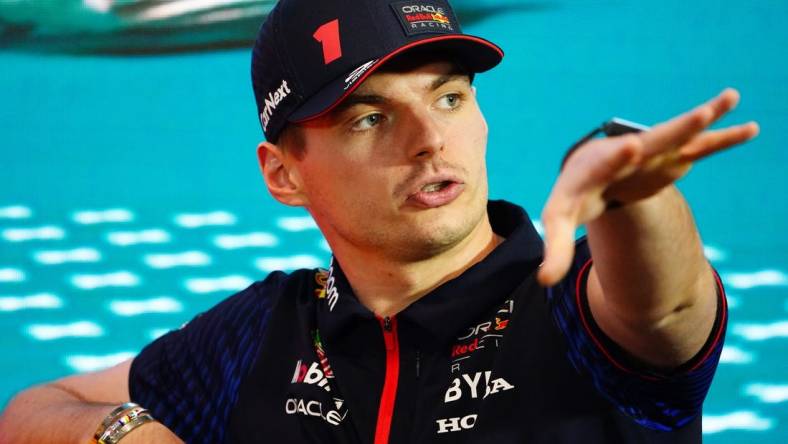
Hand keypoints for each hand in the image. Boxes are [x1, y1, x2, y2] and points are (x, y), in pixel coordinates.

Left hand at [537, 88, 758, 285]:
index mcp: (598, 167)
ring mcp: (651, 152)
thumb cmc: (575, 194)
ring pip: (680, 134)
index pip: (609, 161)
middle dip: (674, 130)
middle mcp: (627, 153)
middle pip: (653, 140)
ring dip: (703, 120)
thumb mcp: (559, 219)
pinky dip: (722, 139)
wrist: (590, 167)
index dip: (621, 155)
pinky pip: (699, 146)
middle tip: (699, 115)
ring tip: (731, 98)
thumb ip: (555, 248)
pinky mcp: (670, 157)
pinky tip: (750, 128)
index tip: (633, 143)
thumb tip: (542, 282)